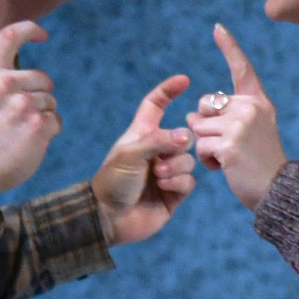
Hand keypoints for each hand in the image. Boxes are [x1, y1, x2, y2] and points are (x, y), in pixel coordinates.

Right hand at [0, 22, 60, 199]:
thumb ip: (0, 77)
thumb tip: (29, 68)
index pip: (9, 36)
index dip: (29, 29)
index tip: (42, 35)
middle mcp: (5, 85)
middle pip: (43, 78)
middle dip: (40, 95)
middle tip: (18, 116)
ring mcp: (22, 105)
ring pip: (51, 101)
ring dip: (43, 115)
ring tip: (20, 130)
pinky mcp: (38, 124)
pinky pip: (56, 120)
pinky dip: (49, 131)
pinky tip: (30, 141)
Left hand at [92, 75, 197, 246]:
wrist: (108, 218)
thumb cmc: (112, 182)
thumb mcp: (130, 154)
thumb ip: (159, 140)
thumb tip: (186, 136)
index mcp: (142, 135)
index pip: (156, 105)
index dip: (168, 91)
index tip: (184, 80)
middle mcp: (156, 151)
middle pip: (184, 136)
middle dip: (178, 146)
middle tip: (160, 160)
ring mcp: (166, 173)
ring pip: (189, 160)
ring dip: (175, 168)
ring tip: (158, 177)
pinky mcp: (174, 194)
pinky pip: (189, 181)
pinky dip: (178, 182)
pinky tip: (163, 188)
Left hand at [185, 23, 286, 211]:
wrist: (277, 190)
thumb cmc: (260, 162)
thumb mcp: (252, 129)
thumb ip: (228, 115)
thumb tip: (191, 115)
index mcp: (257, 101)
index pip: (242, 69)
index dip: (229, 46)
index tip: (217, 27)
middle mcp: (250, 107)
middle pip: (203, 106)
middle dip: (205, 127)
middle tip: (229, 145)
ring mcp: (239, 125)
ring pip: (197, 128)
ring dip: (205, 146)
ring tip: (228, 158)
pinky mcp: (229, 144)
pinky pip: (199, 146)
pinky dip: (207, 161)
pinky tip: (225, 167)